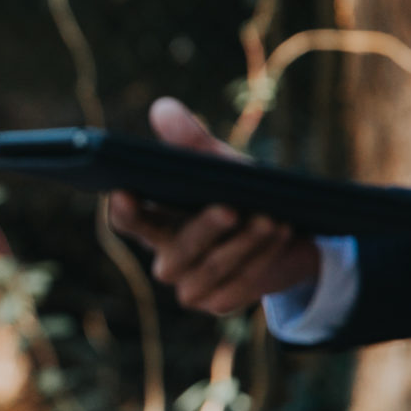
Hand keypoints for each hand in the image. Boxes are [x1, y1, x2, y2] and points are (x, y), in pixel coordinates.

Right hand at [107, 98, 319, 315]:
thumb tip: (163, 108)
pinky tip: (281, 235)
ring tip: (273, 218)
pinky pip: (237, 285)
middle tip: (230, 208)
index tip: (125, 191)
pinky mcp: (220, 301)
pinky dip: (262, 258)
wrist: (286, 233)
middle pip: (174, 251)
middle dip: (204, 229)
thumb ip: (191, 141)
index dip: (124, 210)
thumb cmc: (240, 193)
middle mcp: (166, 258)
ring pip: (210, 269)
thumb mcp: (219, 165)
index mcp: (155, 224)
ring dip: (244, 244)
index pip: (127, 222)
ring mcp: (191, 285)